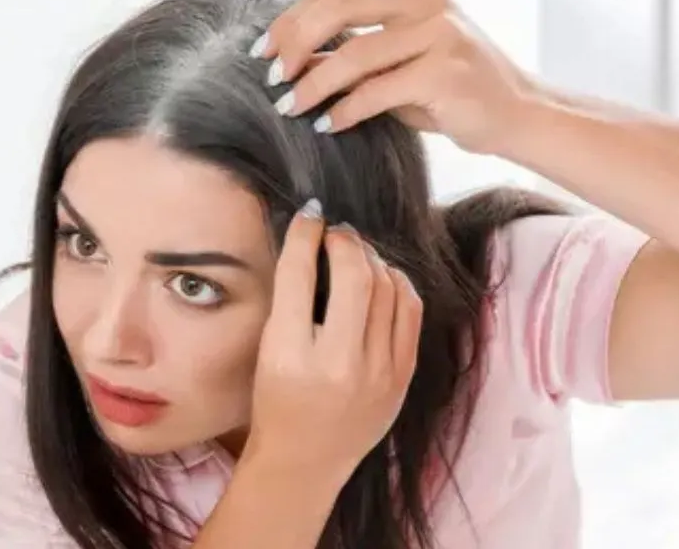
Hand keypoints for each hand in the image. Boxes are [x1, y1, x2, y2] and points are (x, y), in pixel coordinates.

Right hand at [245, 200, 422, 477]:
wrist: (305, 463)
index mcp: (290, 356)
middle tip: (335, 232)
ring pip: (387, 287)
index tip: (309, 215)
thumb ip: (290, 301)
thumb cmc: (277, 404)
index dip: (306, 235)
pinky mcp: (401, 379)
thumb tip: (312, 239)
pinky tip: (382, 276)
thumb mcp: (268, 352)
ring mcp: (377, 374)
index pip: (301, 275)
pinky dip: (397, 283)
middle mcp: (337, 365)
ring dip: (371, 258)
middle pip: (354, 276)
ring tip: (357, 252)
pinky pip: (410, 311)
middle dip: (345, 240)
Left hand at [253, 0, 538, 154]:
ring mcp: (440, 32)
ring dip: (313, 83)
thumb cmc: (448, 90)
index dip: (291, 20)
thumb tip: (288, 62)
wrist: (516, 114)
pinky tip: (328, 124)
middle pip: (337, 7)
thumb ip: (351, 52)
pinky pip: (377, 90)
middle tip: (272, 76)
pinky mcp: (446, 71)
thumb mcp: (396, 60)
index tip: (264, 51)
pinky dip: (345, 109)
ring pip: (354, 53)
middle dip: (295, 42)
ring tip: (290, 106)